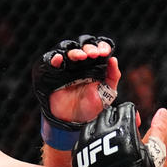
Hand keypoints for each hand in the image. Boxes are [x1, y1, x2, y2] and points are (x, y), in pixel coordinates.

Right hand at [33, 35, 118, 149]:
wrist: (75, 120)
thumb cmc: (91, 106)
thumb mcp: (107, 93)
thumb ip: (113, 76)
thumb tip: (114, 59)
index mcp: (95, 65)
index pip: (98, 49)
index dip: (101, 46)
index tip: (104, 52)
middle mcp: (82, 64)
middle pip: (84, 47)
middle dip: (89, 48)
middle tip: (93, 54)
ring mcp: (68, 68)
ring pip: (69, 51)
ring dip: (75, 51)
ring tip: (81, 56)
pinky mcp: (55, 73)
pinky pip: (52, 61)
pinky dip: (54, 58)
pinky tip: (59, 59)